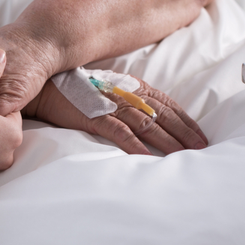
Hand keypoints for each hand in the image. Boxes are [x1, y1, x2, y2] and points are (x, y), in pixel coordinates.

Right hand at [24, 76, 207, 154]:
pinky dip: (134, 145)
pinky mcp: (94, 117)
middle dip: (183, 132)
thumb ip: (125, 97)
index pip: (166, 103)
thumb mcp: (106, 87)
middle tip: (201, 148)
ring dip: (166, 141)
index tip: (199, 135)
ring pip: (146, 124)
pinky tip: (146, 158)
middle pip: (162, 114)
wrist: (43, 86)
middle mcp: (125, 94)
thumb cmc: (73, 88)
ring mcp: (110, 105)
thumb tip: (144, 112)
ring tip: (182, 155)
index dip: (185, 120)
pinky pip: (119, 132)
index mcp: (130, 86)